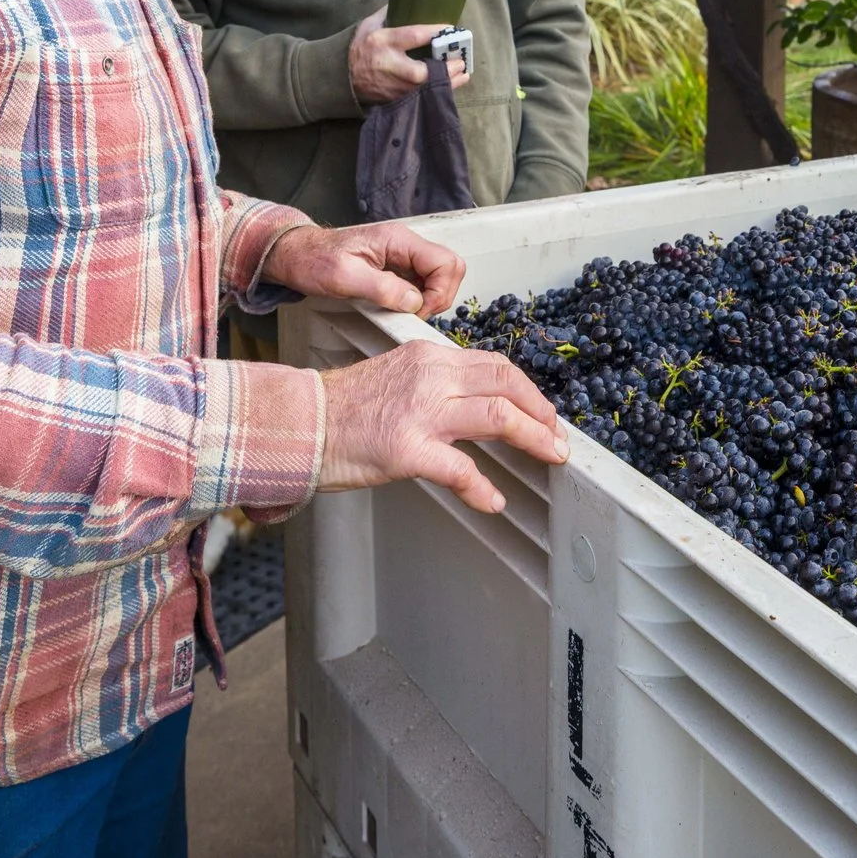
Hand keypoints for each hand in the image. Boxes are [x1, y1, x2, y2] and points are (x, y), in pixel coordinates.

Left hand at [261, 220, 464, 316]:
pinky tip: (398, 308)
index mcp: (398, 240)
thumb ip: (382, 288)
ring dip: (430, 299)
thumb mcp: (344, 277)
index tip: (419, 311)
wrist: (296, 255)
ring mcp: (402, 256)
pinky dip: (418, 300)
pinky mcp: (396, 268)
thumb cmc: (314, 260)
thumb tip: (414, 302)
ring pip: (439, 277)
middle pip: (450, 267)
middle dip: (440, 296)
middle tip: (416, 314)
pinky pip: (422, 283)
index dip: (441, 291)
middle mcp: (405, 245)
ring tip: (405, 313)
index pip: (445, 261)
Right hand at [318, 341, 567, 511]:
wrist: (299, 424)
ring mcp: (420, 413)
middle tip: (557, 437)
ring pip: (498, 418)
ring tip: (549, 457)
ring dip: (533, 439)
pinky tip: (492, 500)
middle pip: (507, 385)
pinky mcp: (406, 449)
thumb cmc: (341, 409)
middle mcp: (429, 377)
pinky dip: (482, 488)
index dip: (528, 391)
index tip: (543, 412)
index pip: (495, 365)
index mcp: (428, 357)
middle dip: (541, 413)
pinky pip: (460, 469)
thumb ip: (436, 384)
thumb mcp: (396, 376)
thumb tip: (476, 401)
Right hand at [349, 10, 470, 105]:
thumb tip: (408, 1)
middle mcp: (387, 65)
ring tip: (463, 75)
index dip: (433, 32)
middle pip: (418, 72)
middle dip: (442, 69)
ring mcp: (390, 85)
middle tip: (460, 62)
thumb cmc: (357, 47)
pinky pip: (418, 98)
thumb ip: (389, 14)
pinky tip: (449, 87)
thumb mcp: (368, 25)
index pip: (411, 36)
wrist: (340, 76)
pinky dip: (435, 93)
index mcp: (382, 42)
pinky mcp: (393, 99)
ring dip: (445, 84)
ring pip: (421, 89)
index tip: (451, 28)